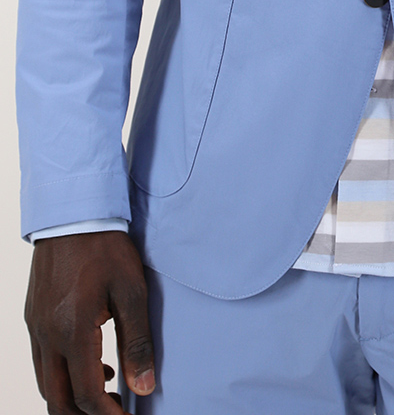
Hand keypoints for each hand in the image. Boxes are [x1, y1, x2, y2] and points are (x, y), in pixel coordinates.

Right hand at [25, 230, 155, 412]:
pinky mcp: (33, 319)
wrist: (73, 215)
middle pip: (58, 401)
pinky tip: (93, 364)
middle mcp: (47, 336)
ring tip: (107, 391)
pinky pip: (42, 363)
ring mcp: (36, 329)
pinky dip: (62, 376)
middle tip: (115, 412)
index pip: (86, 395)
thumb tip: (144, 386)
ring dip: (72, 398)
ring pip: (46, 385)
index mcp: (73, 331)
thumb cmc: (105, 248)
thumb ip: (137, 341)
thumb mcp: (132, 291)